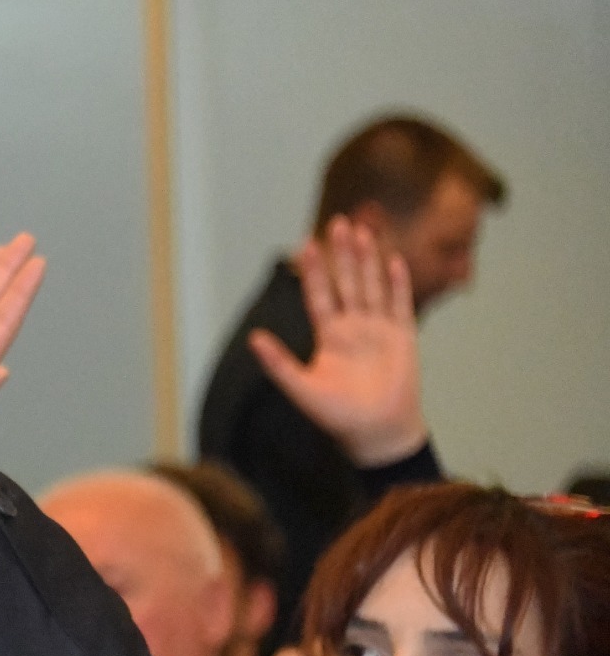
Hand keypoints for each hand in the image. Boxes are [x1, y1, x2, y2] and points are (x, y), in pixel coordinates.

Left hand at [251, 216, 427, 467]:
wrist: (375, 433)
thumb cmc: (337, 415)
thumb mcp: (301, 388)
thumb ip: (278, 363)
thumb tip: (252, 338)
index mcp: (328, 336)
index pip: (319, 295)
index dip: (314, 270)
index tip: (305, 243)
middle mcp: (353, 327)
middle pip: (347, 282)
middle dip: (343, 253)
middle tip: (338, 222)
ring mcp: (380, 329)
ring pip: (373, 286)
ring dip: (369, 260)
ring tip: (364, 231)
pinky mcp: (404, 337)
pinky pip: (400, 305)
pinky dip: (398, 284)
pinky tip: (394, 261)